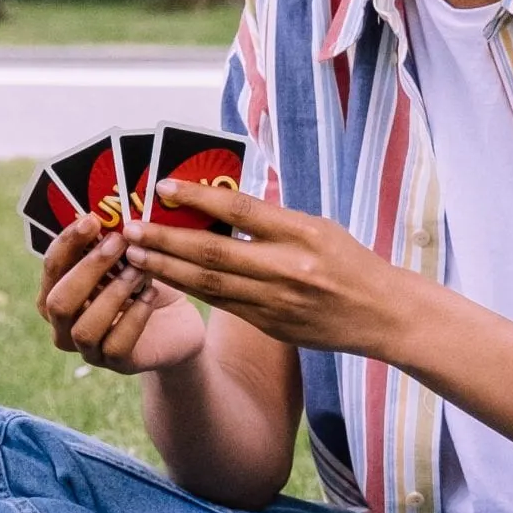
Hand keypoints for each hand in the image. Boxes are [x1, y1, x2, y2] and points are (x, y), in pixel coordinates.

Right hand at [38, 212, 205, 372]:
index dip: (67, 244)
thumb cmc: (143, 282)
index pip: (52, 268)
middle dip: (88, 269)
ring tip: (139, 271)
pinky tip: (151, 295)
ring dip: (113, 295)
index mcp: (58, 292)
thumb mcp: (125, 259)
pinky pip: (115, 346)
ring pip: (84, 328)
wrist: (177, 322)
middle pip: (58, 303)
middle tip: (119, 242)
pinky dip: (135, 318)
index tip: (92, 219)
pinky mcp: (116, 364)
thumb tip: (106, 213)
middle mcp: (63, 325)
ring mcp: (87, 348)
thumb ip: (108, 244)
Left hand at [118, 180, 405, 357]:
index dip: (199, 197)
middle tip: (130, 228)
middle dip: (166, 239)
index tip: (165, 187)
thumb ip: (272, 219)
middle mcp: (288, 268)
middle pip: (215, 250)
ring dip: (167, 268)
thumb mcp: (319, 228)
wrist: (382, 314)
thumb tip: (219, 202)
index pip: (241, 209)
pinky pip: (222, 304)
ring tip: (134, 255)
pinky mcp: (271, 325)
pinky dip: (190, 289)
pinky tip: (164, 278)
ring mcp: (277, 300)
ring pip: (210, 283)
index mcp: (303, 233)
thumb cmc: (349, 262)